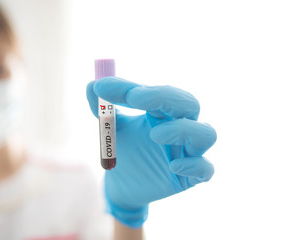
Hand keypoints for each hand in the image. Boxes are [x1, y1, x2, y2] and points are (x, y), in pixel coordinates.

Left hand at [86, 77, 216, 227]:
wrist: (123, 187)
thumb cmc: (124, 152)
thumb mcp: (112, 130)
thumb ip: (103, 109)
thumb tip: (91, 84)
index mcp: (162, 113)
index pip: (158, 93)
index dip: (134, 87)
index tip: (105, 87)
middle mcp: (180, 128)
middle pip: (190, 103)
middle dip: (165, 97)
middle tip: (135, 97)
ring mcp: (188, 153)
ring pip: (206, 133)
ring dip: (182, 130)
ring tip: (154, 134)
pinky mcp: (190, 178)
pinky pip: (206, 170)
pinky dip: (194, 165)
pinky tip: (172, 166)